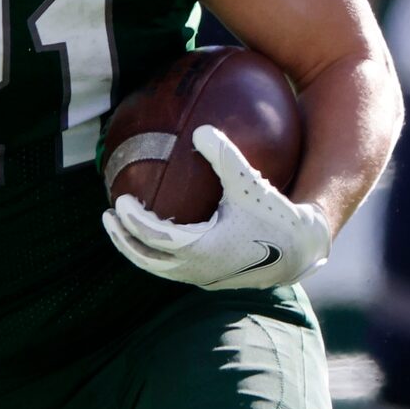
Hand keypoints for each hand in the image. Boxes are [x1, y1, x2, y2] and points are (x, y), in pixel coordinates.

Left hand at [100, 125, 331, 291]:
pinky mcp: (210, 279)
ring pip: (159, 268)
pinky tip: (157, 231)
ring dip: (138, 249)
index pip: (153, 237)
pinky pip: (173, 267)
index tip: (117, 200)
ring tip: (123, 227)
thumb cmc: (277, 217)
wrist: (300, 252)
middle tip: (108, 216)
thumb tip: (200, 129)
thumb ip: (225, 157)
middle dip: (124, 239)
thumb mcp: (251, 184)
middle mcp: (198, 270)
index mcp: (202, 250)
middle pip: (147, 259)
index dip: (132, 220)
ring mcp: (203, 278)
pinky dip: (158, 252)